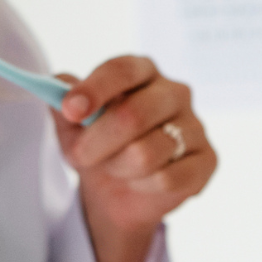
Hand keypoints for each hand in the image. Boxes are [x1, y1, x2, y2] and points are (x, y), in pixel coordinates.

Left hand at [55, 56, 213, 261]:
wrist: (119, 191)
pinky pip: (167, 178)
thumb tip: (54, 85)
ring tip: (117, 168)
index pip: (123, 69)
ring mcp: (195, 125)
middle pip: (134, 114)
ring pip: (146, 153)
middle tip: (80, 157)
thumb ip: (62, 101)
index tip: (70, 110)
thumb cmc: (98, 146)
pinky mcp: (206, 160)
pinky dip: (142, 186)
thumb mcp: (72, 125)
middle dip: (97, 143)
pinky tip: (141, 182)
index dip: (95, 89)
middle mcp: (175, 92)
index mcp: (143, 72)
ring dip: (119, 168)